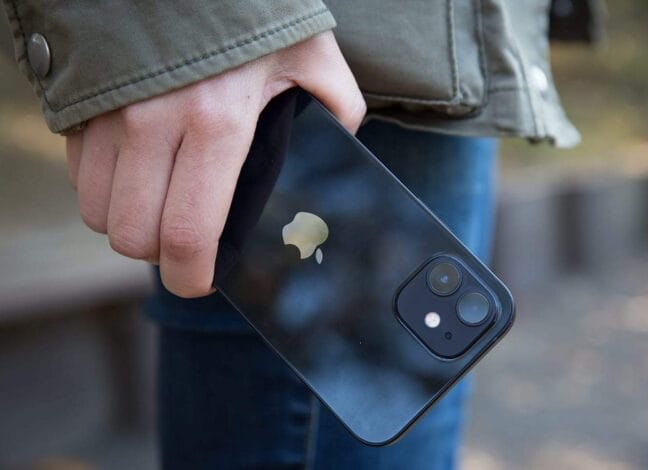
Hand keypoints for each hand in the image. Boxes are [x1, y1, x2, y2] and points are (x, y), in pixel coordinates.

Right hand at [66, 31, 364, 297]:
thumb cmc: (255, 10)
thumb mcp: (312, 55)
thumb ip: (337, 107)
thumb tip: (344, 149)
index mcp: (218, 123)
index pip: (187, 232)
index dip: (191, 274)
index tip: (200, 281)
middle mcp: (153, 123)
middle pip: (133, 235)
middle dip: (159, 254)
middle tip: (184, 242)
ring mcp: (109, 114)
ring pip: (98, 211)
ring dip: (129, 222)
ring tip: (162, 205)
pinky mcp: (82, 103)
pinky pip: (79, 174)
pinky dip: (105, 188)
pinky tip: (137, 172)